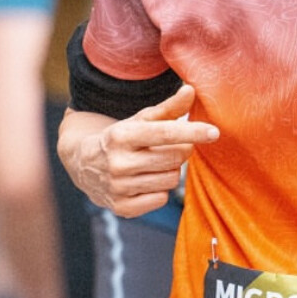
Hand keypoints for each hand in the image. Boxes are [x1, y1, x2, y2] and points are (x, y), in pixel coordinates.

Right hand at [57, 83, 217, 215]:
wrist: (82, 164)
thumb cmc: (120, 138)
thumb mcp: (139, 120)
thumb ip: (168, 108)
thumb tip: (191, 90)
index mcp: (122, 135)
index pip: (165, 133)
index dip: (193, 132)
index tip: (214, 132)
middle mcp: (118, 162)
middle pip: (175, 158)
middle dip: (181, 151)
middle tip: (170, 147)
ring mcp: (119, 187)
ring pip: (171, 180)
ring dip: (171, 170)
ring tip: (155, 163)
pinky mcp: (122, 208)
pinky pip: (161, 199)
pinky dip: (160, 190)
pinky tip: (147, 180)